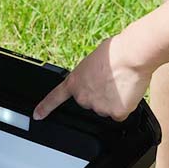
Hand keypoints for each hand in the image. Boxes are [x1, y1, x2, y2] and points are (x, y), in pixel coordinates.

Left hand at [33, 37, 151, 121]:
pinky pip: (119, 114)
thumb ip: (89, 76)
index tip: (37, 115)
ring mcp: (98, 107)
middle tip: (111, 82)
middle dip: (100, 96)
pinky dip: (124, 106)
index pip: (55, 98)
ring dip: (113, 101)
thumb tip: (97, 80)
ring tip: (120, 83)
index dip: (45, 108)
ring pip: (106, 109)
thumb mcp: (92, 61)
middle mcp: (83, 97)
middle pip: (91, 104)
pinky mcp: (114, 113)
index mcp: (74, 82)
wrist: (131, 55)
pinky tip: (127, 92)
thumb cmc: (115, 52)